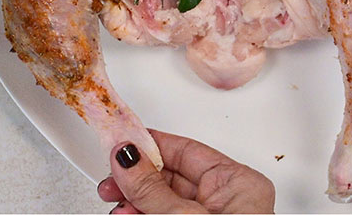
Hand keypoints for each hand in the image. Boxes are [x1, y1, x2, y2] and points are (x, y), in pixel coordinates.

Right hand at [99, 130, 274, 213]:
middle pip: (168, 175)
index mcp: (239, 183)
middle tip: (111, 181)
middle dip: (134, 179)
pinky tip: (126, 214)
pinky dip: (140, 213)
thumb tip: (126, 156)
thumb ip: (151, 187)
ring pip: (162, 199)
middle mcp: (228, 201)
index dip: (147, 145)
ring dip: (133, 200)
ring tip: (117, 205)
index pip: (183, 149)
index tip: (117, 144)